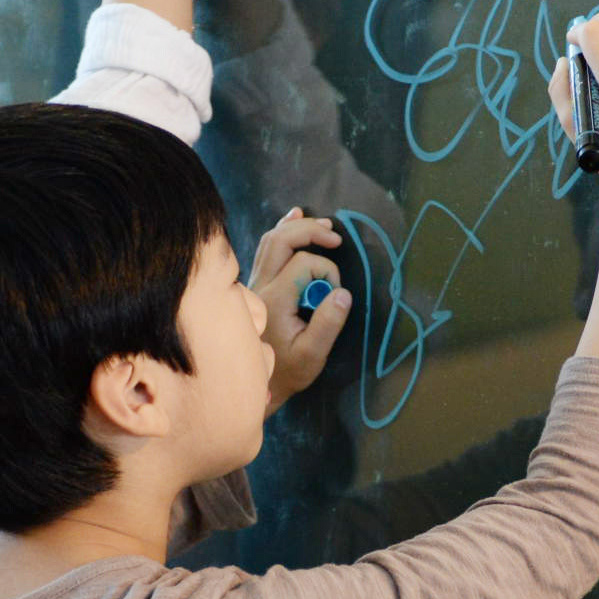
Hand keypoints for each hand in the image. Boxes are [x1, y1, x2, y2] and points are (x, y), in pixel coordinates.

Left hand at [247, 206, 348, 407]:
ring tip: (323, 225)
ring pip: (270, 240)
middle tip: (335, 237)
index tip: (335, 294)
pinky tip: (294, 216)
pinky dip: (282, 230)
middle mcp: (261, 285)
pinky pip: (266, 249)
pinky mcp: (258, 284)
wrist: (258, 383)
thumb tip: (343, 293)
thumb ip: (327, 324)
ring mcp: (256, 283)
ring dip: (296, 227)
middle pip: (281, 240)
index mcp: (276, 300)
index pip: (305, 264)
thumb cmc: (288, 371)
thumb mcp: (313, 355)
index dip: (327, 271)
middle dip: (310, 232)